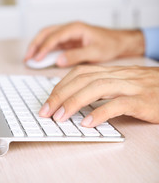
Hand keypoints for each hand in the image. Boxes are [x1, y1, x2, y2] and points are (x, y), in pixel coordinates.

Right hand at [24, 22, 144, 66]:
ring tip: (30, 58)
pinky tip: (42, 57)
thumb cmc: (110, 44)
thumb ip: (76, 55)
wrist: (119, 42)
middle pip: (47, 33)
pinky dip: (46, 49)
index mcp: (76, 28)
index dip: (44, 48)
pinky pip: (54, 43)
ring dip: (38, 46)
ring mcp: (70, 34)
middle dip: (35, 44)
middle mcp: (71, 29)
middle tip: (28, 57)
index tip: (37, 59)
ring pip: (48, 36)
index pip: (54, 36)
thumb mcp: (94, 51)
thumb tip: (58, 60)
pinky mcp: (71, 40)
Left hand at [39, 65, 158, 126]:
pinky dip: (101, 113)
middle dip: (61, 94)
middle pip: (84, 79)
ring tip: (60, 117)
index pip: (80, 72)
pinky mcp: (142, 100)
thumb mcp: (122, 81)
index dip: (62, 85)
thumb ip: (103, 85)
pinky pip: (118, 104)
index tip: (49, 99)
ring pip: (97, 88)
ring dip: (75, 102)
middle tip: (47, 110)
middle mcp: (119, 75)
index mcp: (112, 71)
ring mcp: (131, 86)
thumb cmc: (148, 86)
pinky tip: (88, 123)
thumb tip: (79, 95)